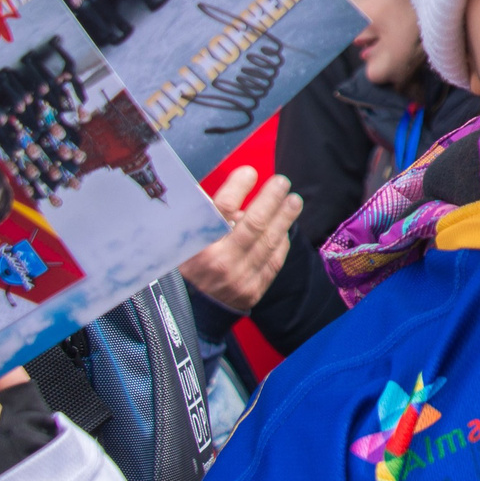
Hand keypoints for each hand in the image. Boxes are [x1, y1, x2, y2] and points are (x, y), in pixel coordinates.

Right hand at [178, 166, 302, 311]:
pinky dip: (281, 242)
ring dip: (284, 217)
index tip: (249, 172)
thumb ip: (204, 214)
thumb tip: (231, 186)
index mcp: (197, 245)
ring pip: (268, 241)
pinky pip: (273, 261)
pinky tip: (285, 227)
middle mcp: (219, 262)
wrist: (195, 308)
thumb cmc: (190, 263)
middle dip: (271, 199)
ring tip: (294, 200)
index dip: (237, 187)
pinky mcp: (253, 290)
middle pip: (253, 223)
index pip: (220, 209)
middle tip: (282, 182)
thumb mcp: (186, 238)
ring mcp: (238, 279)